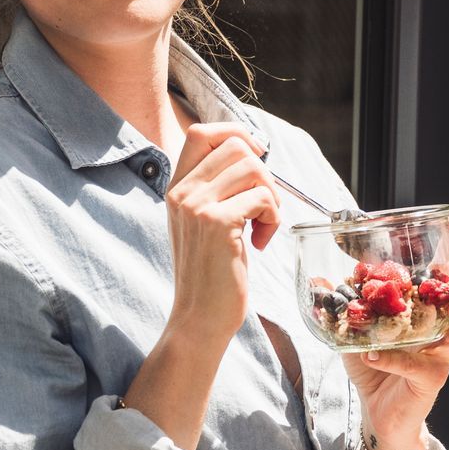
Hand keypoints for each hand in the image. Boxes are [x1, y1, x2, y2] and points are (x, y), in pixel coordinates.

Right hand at [164, 123, 280, 355]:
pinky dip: (272, 218)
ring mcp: (196, 206)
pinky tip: (261, 242)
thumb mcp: (201, 223)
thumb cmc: (209, 272)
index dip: (235, 133)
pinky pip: (262, 197)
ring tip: (262, 226)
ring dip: (271, 196)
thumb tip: (253, 154)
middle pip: (236, 146)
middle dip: (263, 173)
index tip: (255, 157)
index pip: (201, 132)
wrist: (199, 317)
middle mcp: (181, 192)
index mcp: (175, 188)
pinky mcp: (217, 224)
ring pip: (253, 168)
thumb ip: (215, 189)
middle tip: (262, 207)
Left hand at [342, 210, 448, 442]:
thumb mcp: (354, 329)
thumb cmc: (375, 363)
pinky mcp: (430, 379)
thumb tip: (320, 279)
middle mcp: (443, 327)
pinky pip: (415, 365)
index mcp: (429, 307)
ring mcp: (441, 354)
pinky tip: (373, 353)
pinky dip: (393, 358)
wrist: (377, 410)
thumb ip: (341, 304)